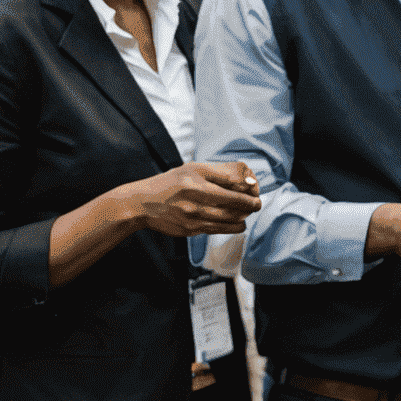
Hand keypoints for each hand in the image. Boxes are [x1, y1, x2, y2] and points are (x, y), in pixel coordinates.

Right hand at [124, 161, 260, 237]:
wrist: (144, 203)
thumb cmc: (172, 183)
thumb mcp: (194, 169)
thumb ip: (221, 173)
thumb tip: (247, 180)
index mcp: (197, 182)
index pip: (233, 189)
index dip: (250, 194)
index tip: (256, 194)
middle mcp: (196, 201)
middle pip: (234, 207)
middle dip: (250, 206)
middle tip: (256, 204)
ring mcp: (194, 219)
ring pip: (230, 221)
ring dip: (242, 217)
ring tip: (246, 212)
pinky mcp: (192, 231)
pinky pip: (219, 230)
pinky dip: (231, 226)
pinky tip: (234, 221)